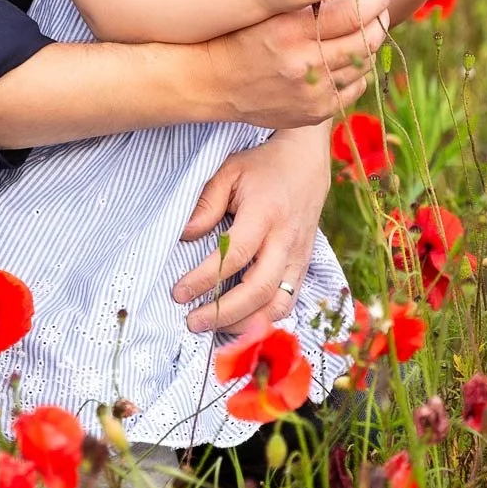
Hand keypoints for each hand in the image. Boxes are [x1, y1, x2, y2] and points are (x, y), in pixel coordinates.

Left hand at [173, 130, 328, 332]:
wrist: (307, 160)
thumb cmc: (262, 166)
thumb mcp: (229, 172)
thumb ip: (206, 203)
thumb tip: (185, 236)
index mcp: (265, 213)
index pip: (235, 255)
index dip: (206, 278)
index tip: (179, 292)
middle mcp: (286, 239)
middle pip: (259, 289)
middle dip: (224, 313)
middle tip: (193, 321)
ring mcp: (300, 256)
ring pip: (279, 305)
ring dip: (246, 323)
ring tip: (214, 327)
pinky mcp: (305, 265)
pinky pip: (289, 302)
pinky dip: (265, 319)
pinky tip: (240, 322)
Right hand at [205, 0, 393, 129]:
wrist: (213, 83)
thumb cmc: (242, 39)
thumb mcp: (271, 14)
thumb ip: (310, 6)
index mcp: (291, 34)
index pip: (351, 15)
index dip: (376, 0)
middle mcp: (304, 66)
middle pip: (365, 42)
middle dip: (380, 21)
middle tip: (382, 9)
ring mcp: (311, 94)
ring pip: (364, 66)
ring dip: (370, 47)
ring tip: (365, 32)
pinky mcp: (314, 113)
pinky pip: (353, 90)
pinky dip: (357, 73)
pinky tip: (348, 61)